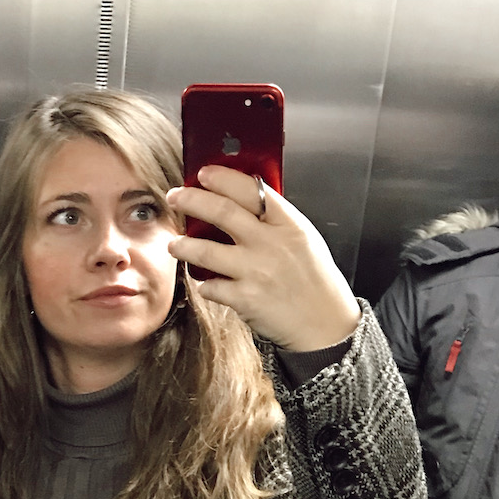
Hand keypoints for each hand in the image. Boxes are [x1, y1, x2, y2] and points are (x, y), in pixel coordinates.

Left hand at [166, 166, 360, 351]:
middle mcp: (271, 244)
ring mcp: (256, 271)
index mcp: (289, 224)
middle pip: (223, 212)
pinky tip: (204, 284)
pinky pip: (211, 287)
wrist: (324, 325)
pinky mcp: (245, 299)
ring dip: (184, 245)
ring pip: (207, 250)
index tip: (204, 174)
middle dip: (192, 200)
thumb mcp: (305, 241)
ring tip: (174, 244)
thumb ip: (277, 221)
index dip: (223, 179)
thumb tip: (244, 202)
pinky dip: (203, 285)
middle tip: (175, 197)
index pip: (251, 190)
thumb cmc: (315, 283)